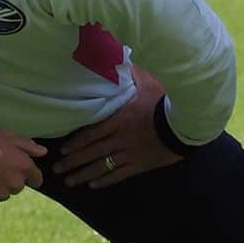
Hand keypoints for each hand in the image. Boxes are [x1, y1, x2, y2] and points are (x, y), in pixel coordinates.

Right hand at [0, 126, 46, 210]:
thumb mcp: (7, 135)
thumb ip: (28, 145)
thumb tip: (43, 152)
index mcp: (23, 166)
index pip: (37, 179)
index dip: (30, 175)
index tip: (20, 171)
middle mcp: (15, 183)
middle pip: (18, 186)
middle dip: (10, 178)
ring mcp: (0, 194)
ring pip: (3, 194)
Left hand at [52, 66, 181, 189]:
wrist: (187, 123)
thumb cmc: (165, 100)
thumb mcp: (147, 80)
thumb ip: (130, 72)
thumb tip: (117, 57)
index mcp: (119, 118)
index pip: (92, 133)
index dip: (76, 142)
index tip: (62, 150)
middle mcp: (121, 138)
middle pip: (92, 152)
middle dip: (73, 162)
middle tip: (56, 169)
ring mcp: (131, 153)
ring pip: (103, 166)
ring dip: (84, 174)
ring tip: (69, 180)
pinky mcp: (142, 164)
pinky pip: (120, 174)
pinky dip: (106, 180)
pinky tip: (94, 185)